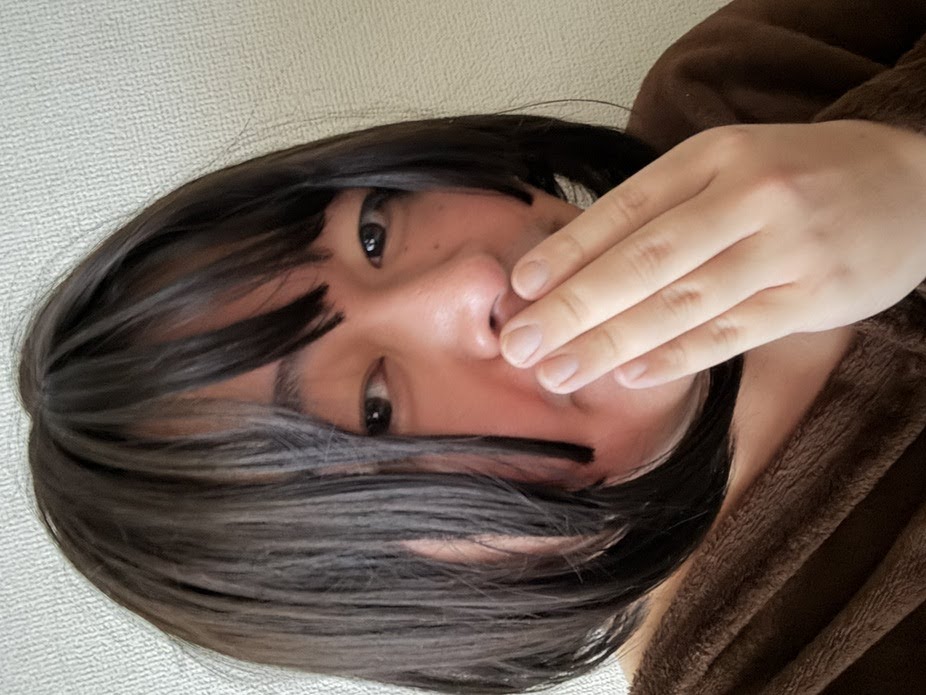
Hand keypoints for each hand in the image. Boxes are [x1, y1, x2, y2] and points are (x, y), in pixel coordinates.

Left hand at [500, 120, 925, 390]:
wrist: (911, 185)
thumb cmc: (799, 177)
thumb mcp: (729, 166)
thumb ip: (663, 206)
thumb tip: (577, 263)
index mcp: (715, 157)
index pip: (625, 209)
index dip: (568, 252)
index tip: (520, 290)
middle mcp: (748, 197)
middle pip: (644, 260)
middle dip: (574, 307)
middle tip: (522, 344)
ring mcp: (783, 249)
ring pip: (682, 303)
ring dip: (612, 343)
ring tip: (559, 371)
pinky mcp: (811, 297)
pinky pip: (731, 333)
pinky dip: (677, 357)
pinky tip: (632, 376)